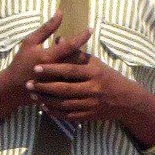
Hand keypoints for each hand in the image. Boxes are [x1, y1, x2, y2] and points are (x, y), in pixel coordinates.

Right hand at [0, 15, 91, 128]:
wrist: (14, 88)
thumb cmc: (22, 61)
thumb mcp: (31, 41)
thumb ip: (46, 28)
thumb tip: (60, 13)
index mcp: (49, 56)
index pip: (70, 45)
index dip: (82, 36)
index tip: (90, 29)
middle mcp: (56, 71)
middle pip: (79, 61)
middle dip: (86, 53)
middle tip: (89, 52)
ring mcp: (59, 84)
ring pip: (79, 75)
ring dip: (84, 66)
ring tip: (84, 60)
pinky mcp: (60, 94)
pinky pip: (74, 85)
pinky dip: (78, 77)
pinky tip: (79, 74)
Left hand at [28, 54, 154, 143]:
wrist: (125, 100)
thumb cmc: (107, 76)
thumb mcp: (95, 62)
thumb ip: (75, 53)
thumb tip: (57, 39)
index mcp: (94, 73)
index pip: (69, 70)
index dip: (52, 69)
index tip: (36, 68)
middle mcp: (93, 89)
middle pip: (64, 89)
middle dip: (44, 87)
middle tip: (28, 84)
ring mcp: (91, 104)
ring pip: (64, 104)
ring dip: (46, 100)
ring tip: (33, 95)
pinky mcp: (89, 116)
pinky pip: (69, 115)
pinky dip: (55, 112)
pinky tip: (44, 108)